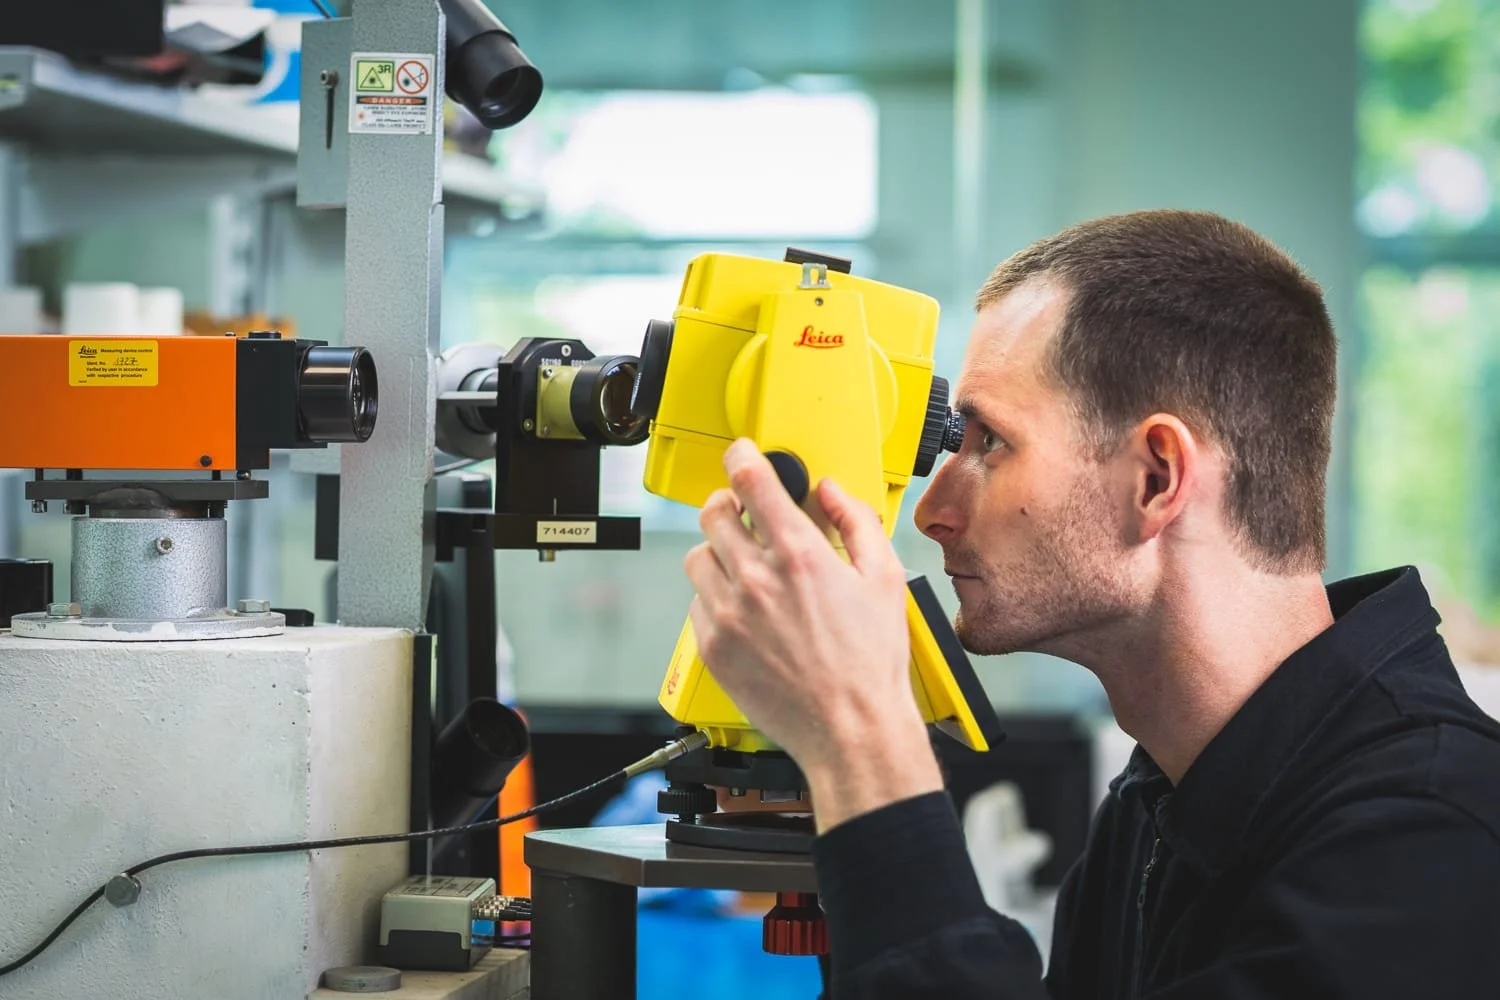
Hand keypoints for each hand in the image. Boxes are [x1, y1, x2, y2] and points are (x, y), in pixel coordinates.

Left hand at [684, 439, 943, 829]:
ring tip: (741, 563)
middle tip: (740, 510)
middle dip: (727, 502)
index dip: (742, 456)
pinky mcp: (714, 647)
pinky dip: (714, 596)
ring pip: (697, 557)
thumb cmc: (870, 665)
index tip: (741, 454)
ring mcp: (729, 616)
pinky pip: (697, 603)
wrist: (850, 729)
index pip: (751, 481)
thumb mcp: (884, 579)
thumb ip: (857, 523)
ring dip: (717, 550)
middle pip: (713, 512)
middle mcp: (757, 581)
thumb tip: (832, 492)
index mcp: (800, 556)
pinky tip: (742, 607)